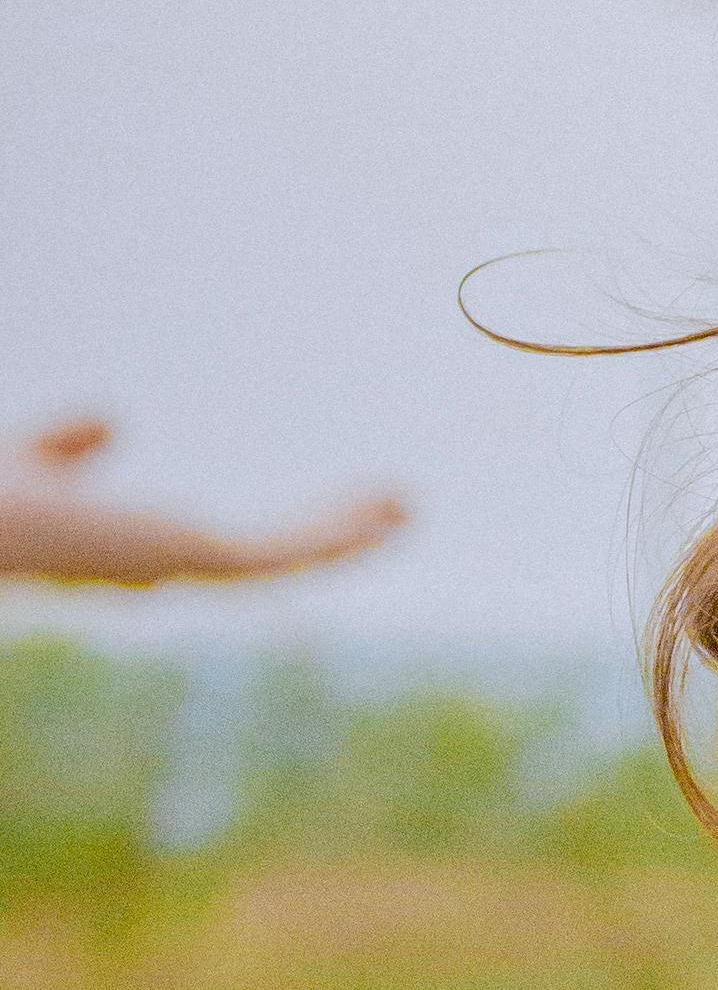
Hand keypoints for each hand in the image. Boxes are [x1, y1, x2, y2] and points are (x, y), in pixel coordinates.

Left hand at [1, 418, 409, 586]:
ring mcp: (180, 566)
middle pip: (266, 560)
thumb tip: (112, 419)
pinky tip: (389, 511)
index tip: (324, 515)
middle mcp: (158, 569)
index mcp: (124, 550)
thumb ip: (67, 445)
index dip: (276, 536)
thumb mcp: (30, 457)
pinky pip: (285, 549)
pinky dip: (343, 533)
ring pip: (288, 557)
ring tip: (408, 507)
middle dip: (330, 541)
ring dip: (351, 536)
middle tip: (391, 514)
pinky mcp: (194, 555)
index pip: (215, 550)